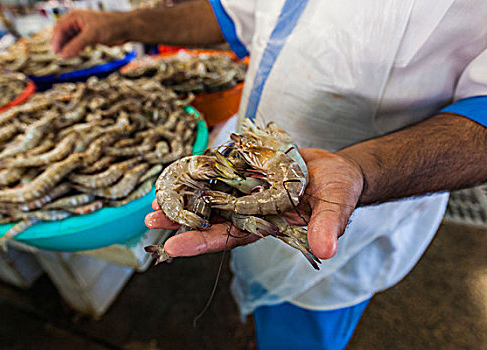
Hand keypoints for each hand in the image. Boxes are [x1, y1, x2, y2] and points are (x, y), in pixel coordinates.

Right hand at [52, 10, 128, 57]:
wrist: (126, 29)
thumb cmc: (111, 26)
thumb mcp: (92, 35)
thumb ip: (77, 45)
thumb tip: (64, 55)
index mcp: (75, 17)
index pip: (59, 28)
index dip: (56, 40)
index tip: (55, 52)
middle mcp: (77, 22)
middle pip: (63, 34)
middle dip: (61, 45)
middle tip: (59, 56)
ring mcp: (83, 30)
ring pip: (70, 40)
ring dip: (67, 48)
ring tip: (65, 58)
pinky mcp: (89, 36)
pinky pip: (78, 43)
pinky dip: (75, 49)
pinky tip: (74, 55)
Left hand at [145, 148, 363, 259]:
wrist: (336, 168)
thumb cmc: (338, 190)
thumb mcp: (336, 206)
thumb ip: (327, 226)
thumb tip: (326, 249)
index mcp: (268, 225)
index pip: (231, 238)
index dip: (203, 243)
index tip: (174, 247)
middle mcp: (252, 209)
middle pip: (212, 218)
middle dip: (183, 220)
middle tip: (152, 218)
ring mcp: (247, 189)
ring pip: (211, 194)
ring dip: (186, 195)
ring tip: (157, 196)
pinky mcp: (248, 169)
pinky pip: (221, 170)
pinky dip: (202, 170)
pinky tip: (181, 169)